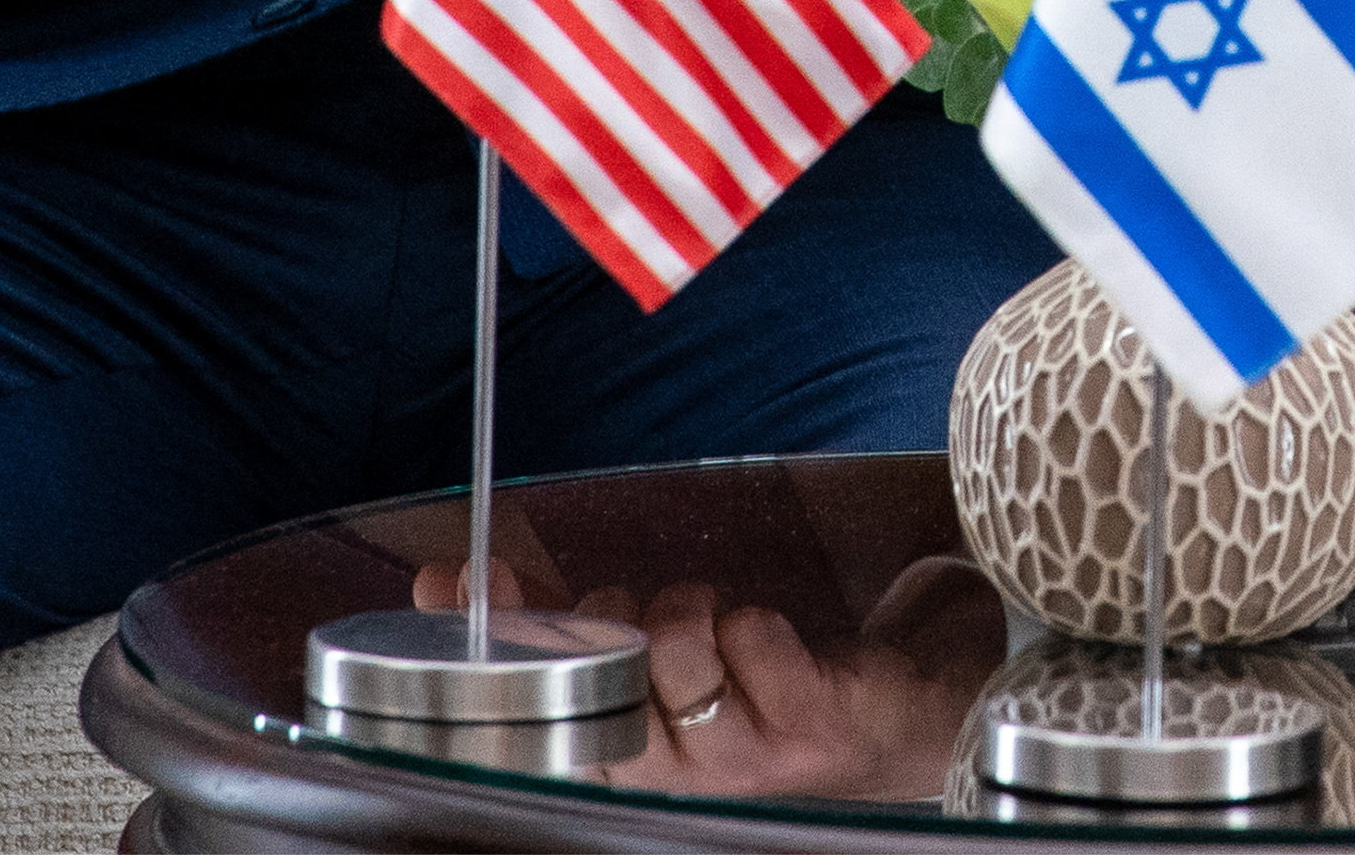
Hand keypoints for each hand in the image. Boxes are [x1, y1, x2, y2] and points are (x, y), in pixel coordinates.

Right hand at [416, 555, 1001, 799]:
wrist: (895, 723)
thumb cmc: (760, 690)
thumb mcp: (661, 669)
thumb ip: (573, 629)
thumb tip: (460, 580)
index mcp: (630, 763)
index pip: (542, 706)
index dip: (506, 634)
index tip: (462, 577)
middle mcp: (679, 777)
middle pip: (608, 669)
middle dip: (616, 612)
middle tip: (653, 610)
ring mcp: (745, 755)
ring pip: (680, 648)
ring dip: (695, 609)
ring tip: (717, 622)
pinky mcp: (808, 721)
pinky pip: (752, 638)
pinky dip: (760, 621)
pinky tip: (778, 648)